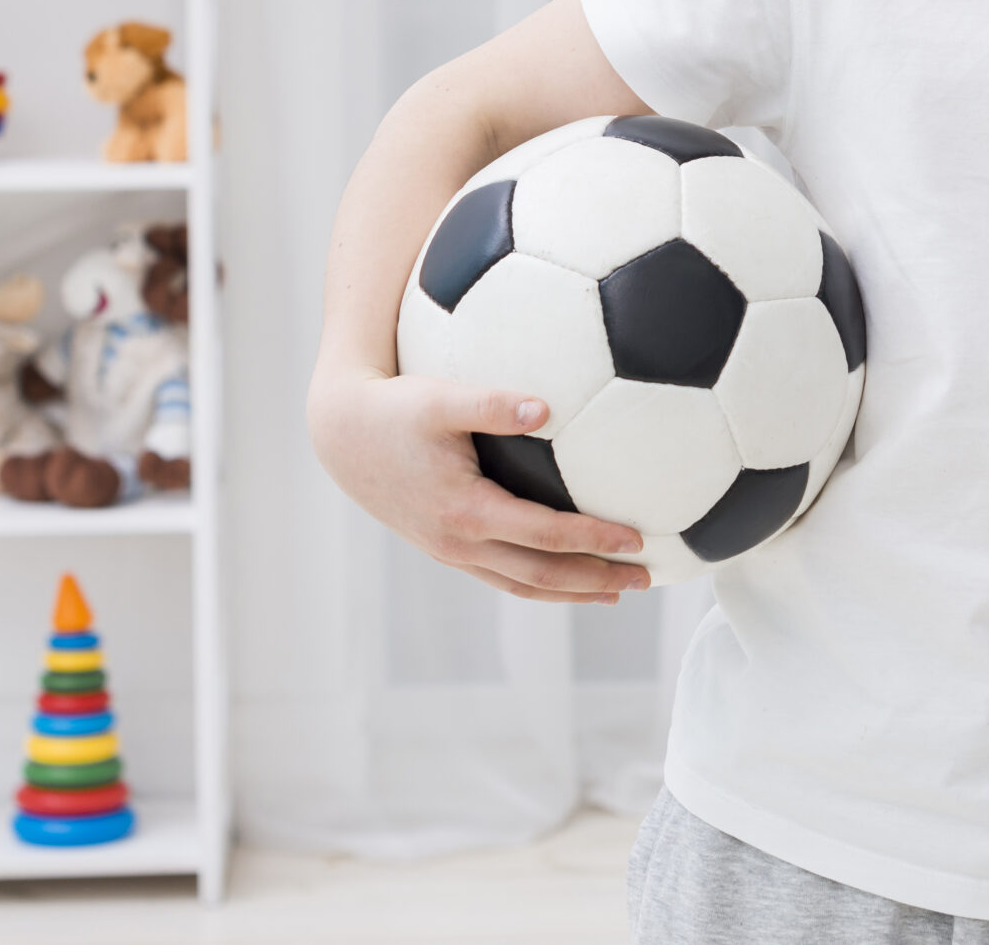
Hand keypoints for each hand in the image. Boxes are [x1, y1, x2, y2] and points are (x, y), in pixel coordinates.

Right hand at [306, 359, 649, 604]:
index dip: (594, 540)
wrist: (342, 435)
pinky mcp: (445, 547)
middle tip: (647, 578)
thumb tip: (547, 407)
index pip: (545, 536)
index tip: (638, 539)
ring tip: (617, 591)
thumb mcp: (440, 397)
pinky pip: (501, 576)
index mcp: (465, 511)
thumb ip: (493, 403)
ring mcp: (450, 551)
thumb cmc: (394, 409)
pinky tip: (564, 574)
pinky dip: (539, 583)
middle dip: (596, 580)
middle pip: (540, 575)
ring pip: (521, 586)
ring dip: (572, 591)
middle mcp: (458, 542)